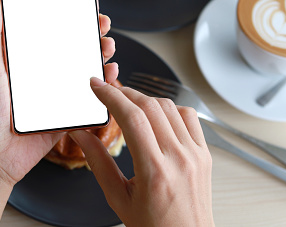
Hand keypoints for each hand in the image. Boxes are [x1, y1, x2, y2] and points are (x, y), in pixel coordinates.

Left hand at [0, 0, 117, 185]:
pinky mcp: (68, 109)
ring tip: (107, 45)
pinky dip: (105, 82)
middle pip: (73, 42)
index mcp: (26, 56)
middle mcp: (44, 70)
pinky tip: (110, 73)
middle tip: (102, 20)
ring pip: (85, 65)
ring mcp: (57, 89)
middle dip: (91, 29)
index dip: (68, 8)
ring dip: (100, 52)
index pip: (50, 25)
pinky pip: (90, 93)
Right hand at [69, 78, 213, 226]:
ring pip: (170, 106)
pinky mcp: (204, 153)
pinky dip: (170, 108)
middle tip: (108, 91)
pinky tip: (157, 114)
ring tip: (129, 103)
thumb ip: (98, 163)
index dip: (110, 96)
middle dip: (124, 93)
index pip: (131, 118)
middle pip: (150, 106)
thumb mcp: (118, 198)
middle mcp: (178, 158)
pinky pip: (189, 116)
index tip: (97, 86)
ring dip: (146, 99)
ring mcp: (195, 153)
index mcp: (155, 171)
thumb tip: (81, 135)